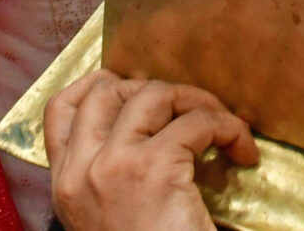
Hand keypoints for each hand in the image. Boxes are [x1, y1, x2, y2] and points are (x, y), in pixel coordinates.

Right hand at [42, 72, 258, 230]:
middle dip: (154, 88)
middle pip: (106, 89)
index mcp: (65, 187)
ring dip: (196, 101)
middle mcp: (81, 172)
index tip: (133, 87)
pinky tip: (242, 153)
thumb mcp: (108, 218)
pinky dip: (229, 128)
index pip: (61, 110)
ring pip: (153, 94)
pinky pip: (198, 122)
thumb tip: (142, 130)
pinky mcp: (155, 169)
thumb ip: (108, 178)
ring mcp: (114, 166)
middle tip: (191, 111)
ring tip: (222, 129)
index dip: (98, 85)